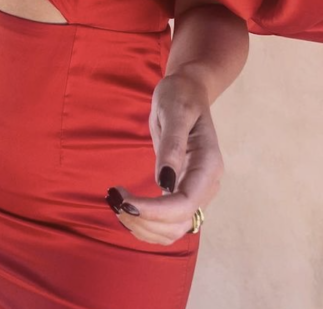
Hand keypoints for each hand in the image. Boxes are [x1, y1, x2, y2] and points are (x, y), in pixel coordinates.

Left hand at [106, 73, 223, 244]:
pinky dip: (145, 223)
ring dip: (142, 225)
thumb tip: (165, 184)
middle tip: (114, 197)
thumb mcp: (174, 112)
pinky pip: (167, 223)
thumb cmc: (180, 97)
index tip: (124, 201)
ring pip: (172, 230)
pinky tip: (127, 205)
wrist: (187, 92)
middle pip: (179, 224)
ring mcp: (197, 191)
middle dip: (144, 219)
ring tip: (116, 201)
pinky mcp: (183, 193)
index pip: (185, 203)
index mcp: (208, 164)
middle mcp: (207, 184)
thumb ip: (172, 146)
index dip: (155, 211)